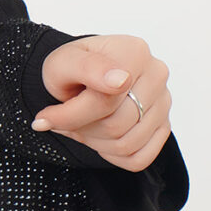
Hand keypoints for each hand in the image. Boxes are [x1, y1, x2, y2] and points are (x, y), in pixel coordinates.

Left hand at [32, 35, 172, 171]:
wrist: (83, 75)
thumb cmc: (73, 68)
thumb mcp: (64, 62)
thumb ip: (88, 68)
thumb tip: (120, 82)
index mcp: (135, 52)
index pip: (105, 101)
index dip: (70, 115)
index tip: (45, 117)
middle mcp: (156, 75)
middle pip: (117, 125)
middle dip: (83, 129)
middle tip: (66, 119)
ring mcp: (164, 102)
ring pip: (128, 144)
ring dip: (96, 143)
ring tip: (83, 125)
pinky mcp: (164, 125)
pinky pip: (140, 158)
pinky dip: (114, 156)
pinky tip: (101, 138)